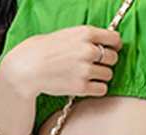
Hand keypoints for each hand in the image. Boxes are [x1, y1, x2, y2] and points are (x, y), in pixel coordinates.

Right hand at [1, 25, 122, 101]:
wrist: (30, 66)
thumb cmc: (46, 49)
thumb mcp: (68, 34)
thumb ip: (87, 38)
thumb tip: (105, 44)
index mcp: (86, 33)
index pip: (114, 39)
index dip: (115, 45)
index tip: (113, 49)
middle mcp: (88, 50)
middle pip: (113, 58)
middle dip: (107, 61)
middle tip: (97, 64)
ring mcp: (85, 69)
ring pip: (108, 74)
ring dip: (102, 75)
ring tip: (89, 74)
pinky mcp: (81, 87)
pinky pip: (102, 89)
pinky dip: (98, 88)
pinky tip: (89, 84)